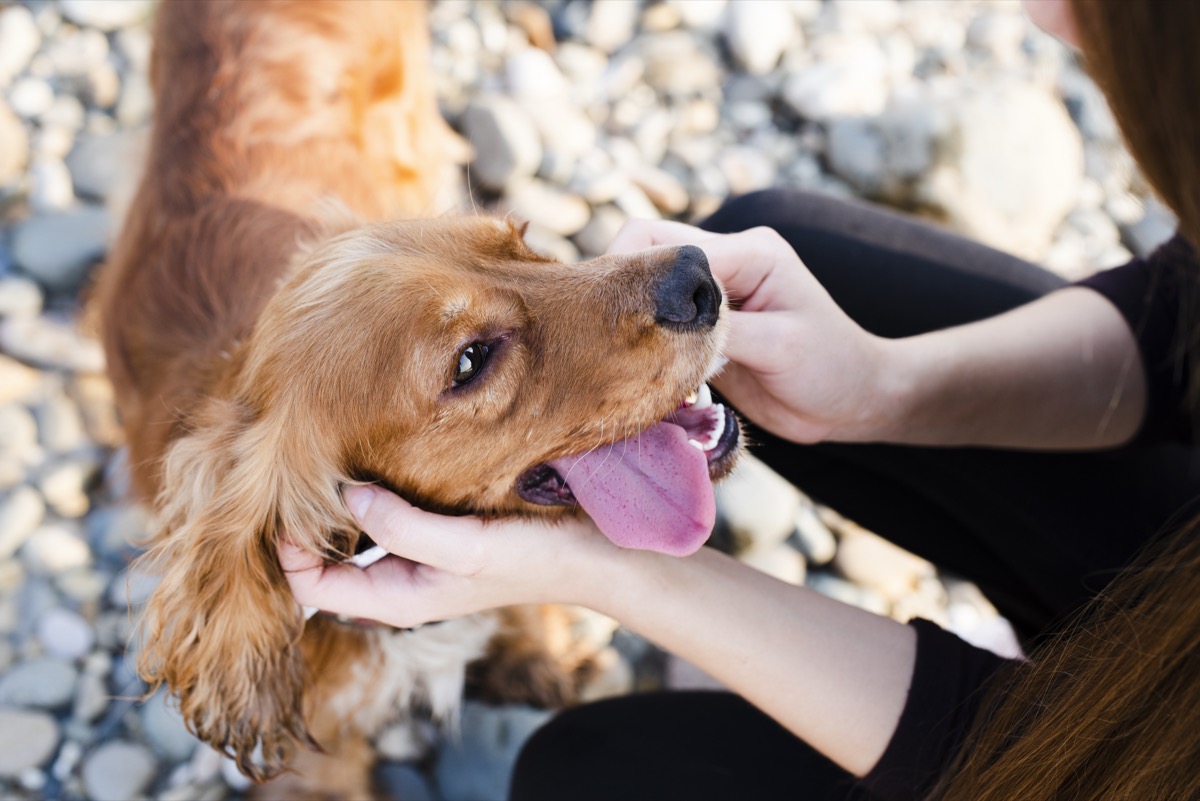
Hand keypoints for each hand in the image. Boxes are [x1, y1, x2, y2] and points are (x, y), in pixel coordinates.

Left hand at [279, 485, 615, 626]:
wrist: (592, 553)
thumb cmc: (532, 558)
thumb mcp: (465, 548)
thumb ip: (402, 528)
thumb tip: (347, 495)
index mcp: (395, 598)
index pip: (309, 586)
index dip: (286, 548)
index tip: (284, 495)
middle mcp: (398, 577)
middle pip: (324, 557)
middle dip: (304, 520)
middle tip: (292, 465)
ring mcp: (418, 552)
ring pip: (353, 530)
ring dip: (337, 499)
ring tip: (327, 453)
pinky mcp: (438, 526)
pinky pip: (386, 510)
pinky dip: (372, 488)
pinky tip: (375, 453)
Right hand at [610, 220, 891, 443]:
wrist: (852, 402)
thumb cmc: (831, 370)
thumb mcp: (779, 347)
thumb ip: (720, 329)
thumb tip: (661, 322)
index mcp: (750, 252)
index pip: (670, 244)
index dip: (635, 274)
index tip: (612, 317)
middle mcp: (727, 262)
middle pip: (647, 250)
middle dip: (621, 287)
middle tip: (603, 335)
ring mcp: (713, 294)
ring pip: (647, 285)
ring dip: (628, 313)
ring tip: (614, 352)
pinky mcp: (704, 325)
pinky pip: (658, 320)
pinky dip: (642, 338)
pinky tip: (636, 365)